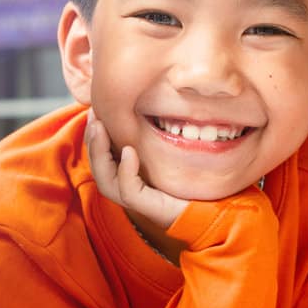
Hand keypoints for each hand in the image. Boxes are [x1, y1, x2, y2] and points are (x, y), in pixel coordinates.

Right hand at [86, 111, 187, 237]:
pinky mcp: (151, 208)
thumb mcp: (170, 148)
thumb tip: (145, 100)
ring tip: (100, 129)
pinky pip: (128, 191)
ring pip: (106, 181)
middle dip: (92, 141)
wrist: (215, 207)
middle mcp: (129, 189)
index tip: (94, 109)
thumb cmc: (193, 177)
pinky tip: (129, 151)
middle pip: (98, 168)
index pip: (101, 157)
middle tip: (94, 116)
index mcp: (129, 175)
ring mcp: (138, 201)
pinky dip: (125, 171)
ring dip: (99, 154)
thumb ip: (154, 132)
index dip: (94, 135)